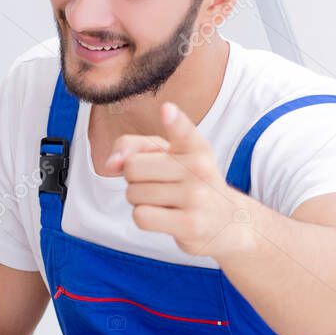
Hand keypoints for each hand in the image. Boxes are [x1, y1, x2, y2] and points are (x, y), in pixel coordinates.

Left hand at [101, 101, 252, 258]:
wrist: (224, 222)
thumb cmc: (186, 184)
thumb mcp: (165, 157)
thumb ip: (131, 147)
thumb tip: (111, 164)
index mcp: (195, 147)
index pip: (183, 131)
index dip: (174, 121)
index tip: (167, 110)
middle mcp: (200, 168)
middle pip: (132, 167)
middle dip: (135, 179)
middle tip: (160, 185)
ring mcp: (197, 197)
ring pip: (134, 193)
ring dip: (140, 200)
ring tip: (166, 201)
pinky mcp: (190, 224)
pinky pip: (141, 216)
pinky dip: (144, 218)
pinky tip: (165, 217)